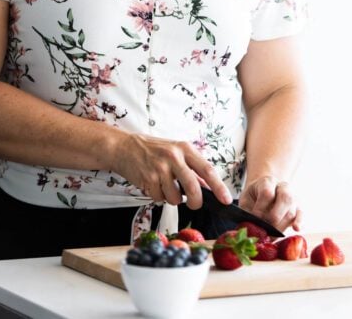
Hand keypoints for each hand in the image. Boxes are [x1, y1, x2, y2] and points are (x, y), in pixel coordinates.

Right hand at [115, 132, 231, 208]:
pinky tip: (154, 185)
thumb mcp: (176, 152)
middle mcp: (174, 157)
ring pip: (175, 198)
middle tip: (194, 204)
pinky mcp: (148, 179)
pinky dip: (159, 197)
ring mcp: (160, 168)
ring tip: (165, 187)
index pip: (207, 169)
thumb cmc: (154, 150)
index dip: (219, 187)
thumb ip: (192, 168)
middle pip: (193, 187)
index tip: (226, 200)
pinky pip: (160, 199)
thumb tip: (209, 187)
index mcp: (185, 149)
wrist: (125, 147)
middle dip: (196, 202)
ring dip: (172, 199)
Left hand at [239, 176, 301, 232]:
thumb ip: (248, 211)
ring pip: (291, 211)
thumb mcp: (246, 200)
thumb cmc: (254, 197)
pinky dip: (299, 222)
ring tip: (271, 234)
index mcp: (267, 182)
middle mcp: (283, 187)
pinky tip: (296, 228)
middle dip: (273, 217)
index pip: (267, 193)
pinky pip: (301, 214)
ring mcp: (292, 197)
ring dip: (281, 226)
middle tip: (265, 228)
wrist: (264, 190)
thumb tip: (252, 228)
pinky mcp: (298, 207)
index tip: (255, 218)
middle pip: (285, 199)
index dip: (260, 208)